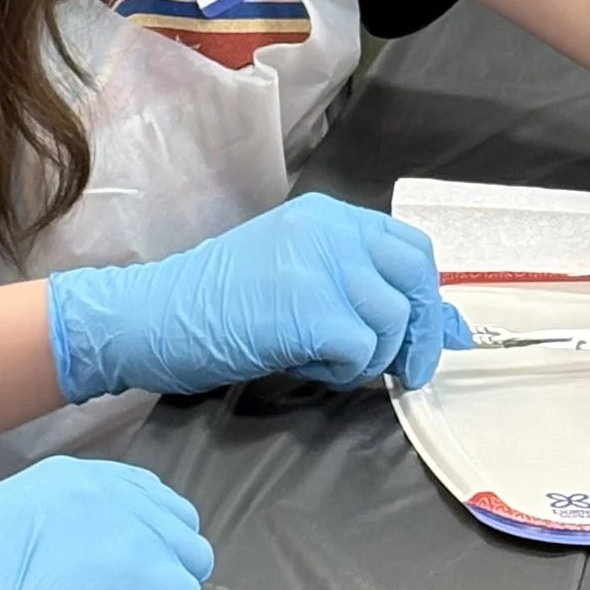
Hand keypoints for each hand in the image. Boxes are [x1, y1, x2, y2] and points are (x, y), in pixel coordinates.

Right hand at [0, 455, 213, 589]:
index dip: (142, 533)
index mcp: (75, 475)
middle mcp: (112, 492)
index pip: (145, 493)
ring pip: (192, 559)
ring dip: (168, 587)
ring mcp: (133, 533)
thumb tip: (80, 543)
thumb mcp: (9, 514)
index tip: (122, 562)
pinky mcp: (145, 579)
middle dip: (163, 558)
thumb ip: (58, 518)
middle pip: (178, 523)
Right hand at [47, 195, 468, 404]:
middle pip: (415, 276)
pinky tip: (306, 366)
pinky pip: (361, 351)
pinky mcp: (309, 309)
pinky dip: (343, 372)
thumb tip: (437, 326)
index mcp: (327, 217)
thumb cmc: (215, 305)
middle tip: (404, 370)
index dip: (426, 296)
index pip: (409, 247)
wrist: (152, 316)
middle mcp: (329, 229)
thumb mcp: (294, 275)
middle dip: (419, 332)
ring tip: (325, 362)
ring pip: (391, 321)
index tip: (427, 336)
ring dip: (369, 357)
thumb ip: (357, 288)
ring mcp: (319, 265)